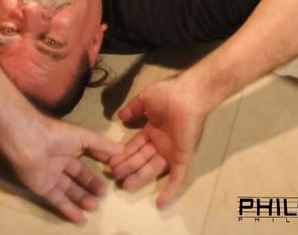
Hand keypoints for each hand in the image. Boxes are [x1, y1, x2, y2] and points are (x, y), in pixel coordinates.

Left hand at [10, 117, 121, 223]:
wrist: (31, 143)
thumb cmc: (57, 135)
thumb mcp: (84, 136)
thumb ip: (101, 144)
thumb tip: (122, 150)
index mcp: (68, 147)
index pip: (85, 158)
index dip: (96, 166)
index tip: (111, 174)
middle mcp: (60, 161)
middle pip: (77, 177)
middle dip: (90, 186)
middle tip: (103, 195)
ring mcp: (51, 176)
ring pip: (69, 190)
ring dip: (81, 199)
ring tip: (95, 208)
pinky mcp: (43, 188)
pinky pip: (58, 201)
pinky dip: (68, 210)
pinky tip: (80, 219)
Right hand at [110, 75, 208, 208]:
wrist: (188, 95)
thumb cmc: (168, 95)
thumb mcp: (146, 99)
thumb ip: (133, 108)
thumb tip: (120, 116)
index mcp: (152, 130)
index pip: (135, 146)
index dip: (123, 154)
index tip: (110, 162)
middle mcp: (160, 143)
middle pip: (141, 159)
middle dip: (128, 168)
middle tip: (114, 176)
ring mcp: (171, 152)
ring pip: (152, 169)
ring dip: (139, 178)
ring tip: (124, 185)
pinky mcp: (181, 158)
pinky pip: (176, 177)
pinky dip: (169, 191)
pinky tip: (160, 203)